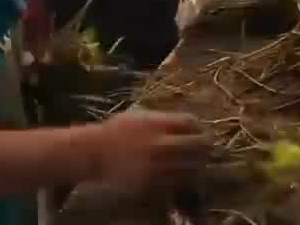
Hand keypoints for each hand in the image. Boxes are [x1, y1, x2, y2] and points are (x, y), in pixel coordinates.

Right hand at [90, 110, 214, 190]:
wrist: (92, 152)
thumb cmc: (117, 131)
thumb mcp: (140, 116)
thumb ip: (164, 119)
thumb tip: (191, 123)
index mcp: (157, 124)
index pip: (190, 123)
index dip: (199, 127)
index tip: (200, 131)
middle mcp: (158, 144)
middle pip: (196, 144)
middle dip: (205, 146)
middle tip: (207, 149)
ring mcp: (155, 165)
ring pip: (189, 166)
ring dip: (196, 164)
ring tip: (197, 163)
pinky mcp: (149, 184)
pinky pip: (175, 182)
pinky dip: (182, 179)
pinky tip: (181, 175)